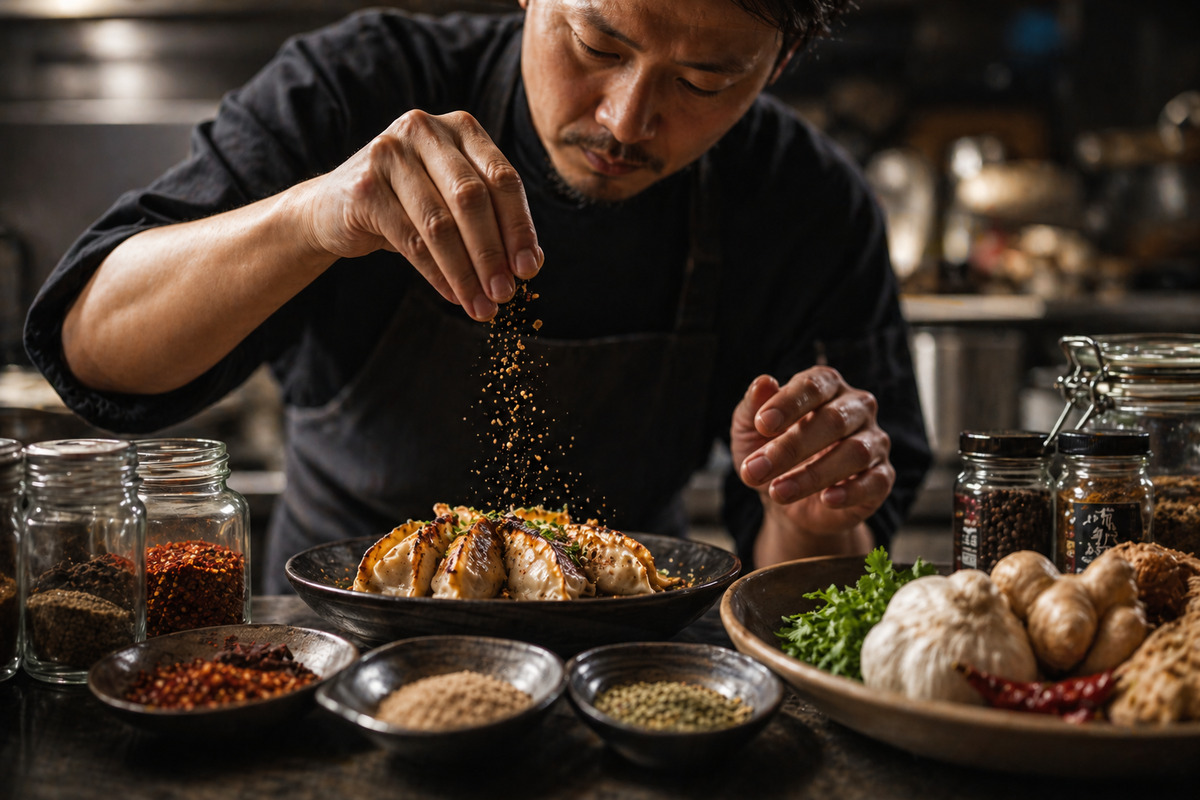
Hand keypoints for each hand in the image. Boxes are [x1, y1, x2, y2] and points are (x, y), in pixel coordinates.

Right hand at [295, 109, 541, 320]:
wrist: (333, 209)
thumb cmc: (408, 206)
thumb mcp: (453, 203)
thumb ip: (492, 221)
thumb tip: (531, 263)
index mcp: (459, 128)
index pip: (502, 179)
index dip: (520, 227)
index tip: (530, 269)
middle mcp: (425, 129)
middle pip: (472, 199)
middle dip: (493, 253)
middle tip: (505, 294)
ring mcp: (389, 153)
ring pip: (440, 223)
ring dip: (466, 272)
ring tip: (482, 306)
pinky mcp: (363, 186)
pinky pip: (410, 239)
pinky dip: (437, 274)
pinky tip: (453, 295)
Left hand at [731, 369, 893, 551]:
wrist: (784, 496)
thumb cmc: (769, 450)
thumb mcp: (749, 429)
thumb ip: (753, 406)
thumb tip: (762, 383)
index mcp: (826, 386)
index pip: (813, 385)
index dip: (788, 403)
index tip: (761, 425)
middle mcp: (856, 407)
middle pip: (833, 420)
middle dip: (791, 447)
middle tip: (756, 470)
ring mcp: (874, 441)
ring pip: (854, 452)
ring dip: (812, 475)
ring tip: (777, 492)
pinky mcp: (882, 476)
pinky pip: (875, 481)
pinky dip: (851, 492)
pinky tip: (826, 499)